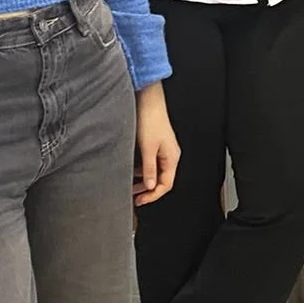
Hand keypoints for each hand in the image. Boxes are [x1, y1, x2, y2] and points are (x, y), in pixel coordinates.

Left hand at [133, 82, 179, 205]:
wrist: (148, 101)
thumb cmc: (150, 120)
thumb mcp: (148, 148)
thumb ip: (149, 169)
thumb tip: (150, 186)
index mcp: (172, 158)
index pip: (166, 184)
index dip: (153, 195)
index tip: (141, 201)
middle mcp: (170, 155)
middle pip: (161, 180)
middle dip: (148, 190)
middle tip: (135, 197)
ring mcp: (163, 150)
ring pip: (155, 172)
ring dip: (144, 180)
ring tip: (131, 186)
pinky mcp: (156, 144)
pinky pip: (151, 163)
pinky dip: (143, 170)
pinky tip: (133, 171)